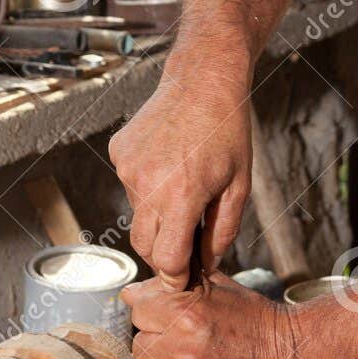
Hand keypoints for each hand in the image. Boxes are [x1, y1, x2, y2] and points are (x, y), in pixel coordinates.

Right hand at [109, 72, 251, 287]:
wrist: (203, 80)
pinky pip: (129, 185)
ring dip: (157, 214)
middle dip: (164, 252)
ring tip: (183, 185)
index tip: (185, 279)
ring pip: (137, 214)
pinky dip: (146, 186)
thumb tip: (206, 265)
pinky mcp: (118, 152)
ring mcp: (127, 167)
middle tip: (187, 242)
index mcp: (181, 196)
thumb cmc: (228, 131)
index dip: (177, 275)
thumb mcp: (239, 186)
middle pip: (144, 245)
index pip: (167, 260)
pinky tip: (168, 163)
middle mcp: (147, 184)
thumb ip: (222, 233)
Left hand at [125, 272, 299, 358]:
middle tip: (182, 342)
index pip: (137, 308)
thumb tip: (130, 292)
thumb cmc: (252, 318)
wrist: (287, 356)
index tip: (168, 315)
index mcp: (186, 313)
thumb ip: (171, 284)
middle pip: (138, 344)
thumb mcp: (216, 286)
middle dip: (156, 341)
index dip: (153, 309)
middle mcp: (183, 350)